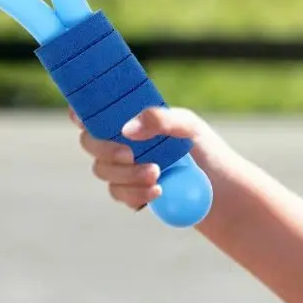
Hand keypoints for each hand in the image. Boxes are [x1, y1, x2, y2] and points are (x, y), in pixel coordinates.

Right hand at [70, 104, 228, 212]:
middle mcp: (120, 139)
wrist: (221, 192)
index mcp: (131, 116)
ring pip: (101, 170)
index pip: (95, 109)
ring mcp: (122, 167)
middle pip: (89, 141)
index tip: (81, 118)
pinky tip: (157, 192)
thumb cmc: (204, 149)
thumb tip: (126, 129)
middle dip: (105, 149)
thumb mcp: (188, 126)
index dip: (80, 111)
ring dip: (125, 174)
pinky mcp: (129, 192)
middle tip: (129, 155)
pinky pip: (117, 192)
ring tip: (156, 175)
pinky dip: (134, 193)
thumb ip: (160, 120)